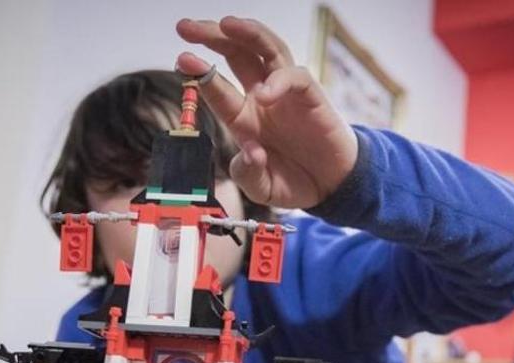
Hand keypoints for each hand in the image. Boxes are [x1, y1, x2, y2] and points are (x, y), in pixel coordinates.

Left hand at [176, 17, 357, 208]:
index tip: (182, 60)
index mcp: (244, 116)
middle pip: (237, 53)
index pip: (217, 86)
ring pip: (268, 49)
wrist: (331, 187)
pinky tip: (265, 93)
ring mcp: (287, 93)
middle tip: (186, 27)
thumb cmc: (295, 180)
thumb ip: (248, 174)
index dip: (199, 72)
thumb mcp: (262, 187)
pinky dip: (280, 81)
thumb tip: (251, 153)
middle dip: (212, 36)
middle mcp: (262, 97)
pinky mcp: (312, 96)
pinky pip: (296, 77)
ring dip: (248, 34)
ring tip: (227, 24)